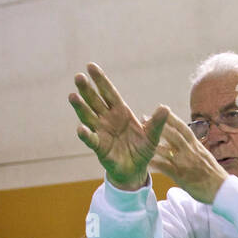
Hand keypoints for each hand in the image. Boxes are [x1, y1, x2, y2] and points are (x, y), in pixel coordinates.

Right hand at [70, 63, 168, 189]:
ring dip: (80, 107)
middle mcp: (107, 119)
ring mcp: (101, 132)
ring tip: (72, 96)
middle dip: (86, 89)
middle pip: (95, 101)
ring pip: (88, 116)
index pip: (108, 92)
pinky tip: (81, 129)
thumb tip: (165, 108)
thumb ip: (157, 123)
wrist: (135, 170)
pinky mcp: (99, 147)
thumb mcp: (152, 136)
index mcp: (120, 112)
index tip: (90, 66)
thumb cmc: (142, 150)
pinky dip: (86, 135)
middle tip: (78, 77)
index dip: (100, 80)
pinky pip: (91, 140)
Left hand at [149, 111, 229, 204]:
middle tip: (144, 118)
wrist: (223, 190)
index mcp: (197, 146)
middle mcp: (191, 152)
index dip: (172, 118)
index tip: (163, 109)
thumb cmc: (214, 176)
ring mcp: (186, 163)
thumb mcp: (205, 157)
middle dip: (158, 125)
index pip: (183, 128)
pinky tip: (146, 161)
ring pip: (167, 149)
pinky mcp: (182, 176)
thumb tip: (188, 143)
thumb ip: (195, 150)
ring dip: (153, 142)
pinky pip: (166, 168)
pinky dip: (156, 163)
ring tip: (140, 137)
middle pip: (173, 134)